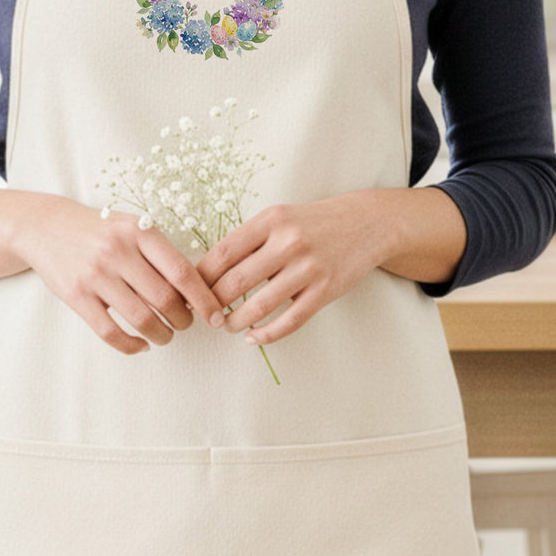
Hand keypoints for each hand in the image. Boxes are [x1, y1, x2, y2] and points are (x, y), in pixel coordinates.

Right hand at [13, 197, 225, 354]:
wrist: (47, 226)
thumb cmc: (102, 231)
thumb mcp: (134, 228)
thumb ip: (161, 255)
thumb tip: (196, 293)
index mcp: (140, 232)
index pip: (182, 272)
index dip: (204, 299)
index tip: (217, 316)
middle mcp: (119, 251)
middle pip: (165, 299)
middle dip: (183, 319)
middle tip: (185, 324)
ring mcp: (96, 275)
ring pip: (142, 319)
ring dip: (162, 335)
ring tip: (165, 335)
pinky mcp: (76, 296)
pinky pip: (110, 332)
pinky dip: (131, 345)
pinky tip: (141, 344)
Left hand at [195, 194, 386, 347]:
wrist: (367, 223)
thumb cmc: (313, 223)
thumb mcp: (279, 218)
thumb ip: (248, 241)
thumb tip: (206, 272)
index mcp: (270, 221)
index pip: (222, 254)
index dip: (199, 278)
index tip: (188, 292)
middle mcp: (288, 242)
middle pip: (235, 282)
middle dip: (213, 304)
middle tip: (204, 315)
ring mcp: (308, 268)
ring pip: (259, 306)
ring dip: (235, 322)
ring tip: (226, 326)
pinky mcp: (325, 290)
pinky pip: (289, 321)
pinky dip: (266, 334)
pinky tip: (253, 337)